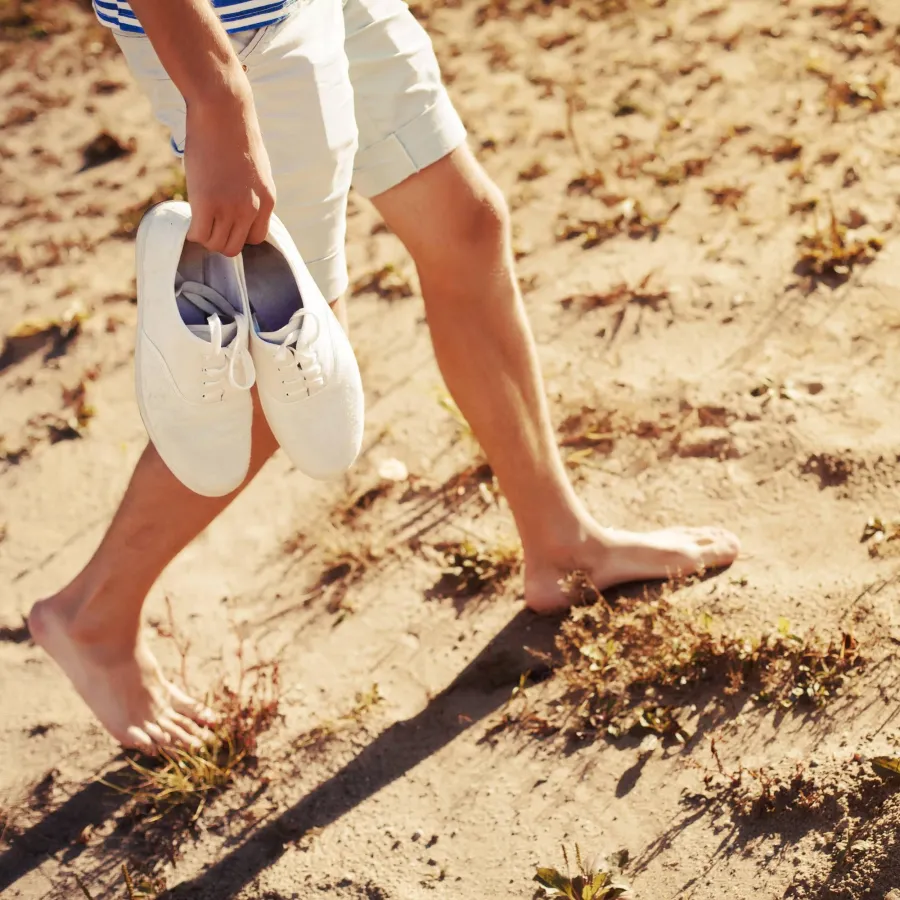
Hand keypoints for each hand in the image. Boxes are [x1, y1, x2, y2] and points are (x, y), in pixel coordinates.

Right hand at [184, 86, 275, 256]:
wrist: (222, 112)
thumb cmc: (235, 134)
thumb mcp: (256, 170)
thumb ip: (251, 193)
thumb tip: (237, 205)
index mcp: (267, 201)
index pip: (255, 239)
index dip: (238, 234)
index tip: (226, 223)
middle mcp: (252, 209)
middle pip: (234, 247)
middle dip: (220, 239)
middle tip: (208, 223)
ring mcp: (230, 208)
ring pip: (217, 244)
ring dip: (205, 236)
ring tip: (198, 218)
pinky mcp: (207, 203)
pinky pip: (199, 235)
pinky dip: (192, 233)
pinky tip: (190, 219)